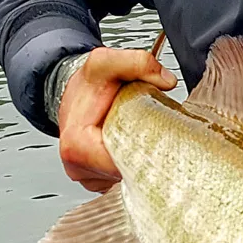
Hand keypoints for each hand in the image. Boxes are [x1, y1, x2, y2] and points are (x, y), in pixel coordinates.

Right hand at [57, 47, 176, 192]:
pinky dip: (135, 167)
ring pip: (126, 180)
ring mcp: (87, 177)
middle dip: (148, 159)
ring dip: (142, 164)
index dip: (145, 154)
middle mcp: (78, 167)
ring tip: (151, 142)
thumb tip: (167, 81)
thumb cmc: (88, 84)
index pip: (119, 164)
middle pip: (125, 175)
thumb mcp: (107, 61)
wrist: (75, 93)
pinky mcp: (97, 180)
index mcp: (77, 145)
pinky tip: (142, 149)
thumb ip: (137, 63)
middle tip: (166, 141)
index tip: (164, 142)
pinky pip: (122, 180)